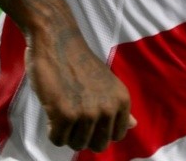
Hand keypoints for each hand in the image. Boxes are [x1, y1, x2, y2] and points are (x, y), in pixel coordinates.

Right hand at [26, 28, 135, 151]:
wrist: (58, 40)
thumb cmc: (79, 62)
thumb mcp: (107, 82)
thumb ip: (118, 106)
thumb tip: (134, 125)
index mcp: (122, 100)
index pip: (116, 137)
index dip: (100, 129)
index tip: (90, 112)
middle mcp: (108, 108)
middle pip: (98, 146)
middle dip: (84, 134)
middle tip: (75, 110)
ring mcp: (87, 113)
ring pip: (77, 145)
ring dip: (67, 130)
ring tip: (64, 105)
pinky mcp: (65, 114)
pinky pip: (58, 141)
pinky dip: (52, 129)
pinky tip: (54, 107)